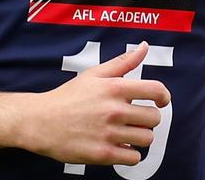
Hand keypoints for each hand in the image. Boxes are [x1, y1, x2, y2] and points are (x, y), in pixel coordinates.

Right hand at [17, 42, 170, 165]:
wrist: (40, 121)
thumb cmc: (68, 96)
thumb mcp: (94, 74)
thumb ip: (123, 62)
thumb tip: (144, 46)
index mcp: (114, 88)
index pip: (156, 90)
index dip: (163, 97)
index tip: (160, 101)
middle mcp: (114, 110)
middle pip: (154, 118)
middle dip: (148, 119)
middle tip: (135, 119)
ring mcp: (109, 134)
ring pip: (147, 139)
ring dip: (140, 137)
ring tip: (126, 133)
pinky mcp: (103, 155)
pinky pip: (134, 158)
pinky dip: (129, 153)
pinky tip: (118, 145)